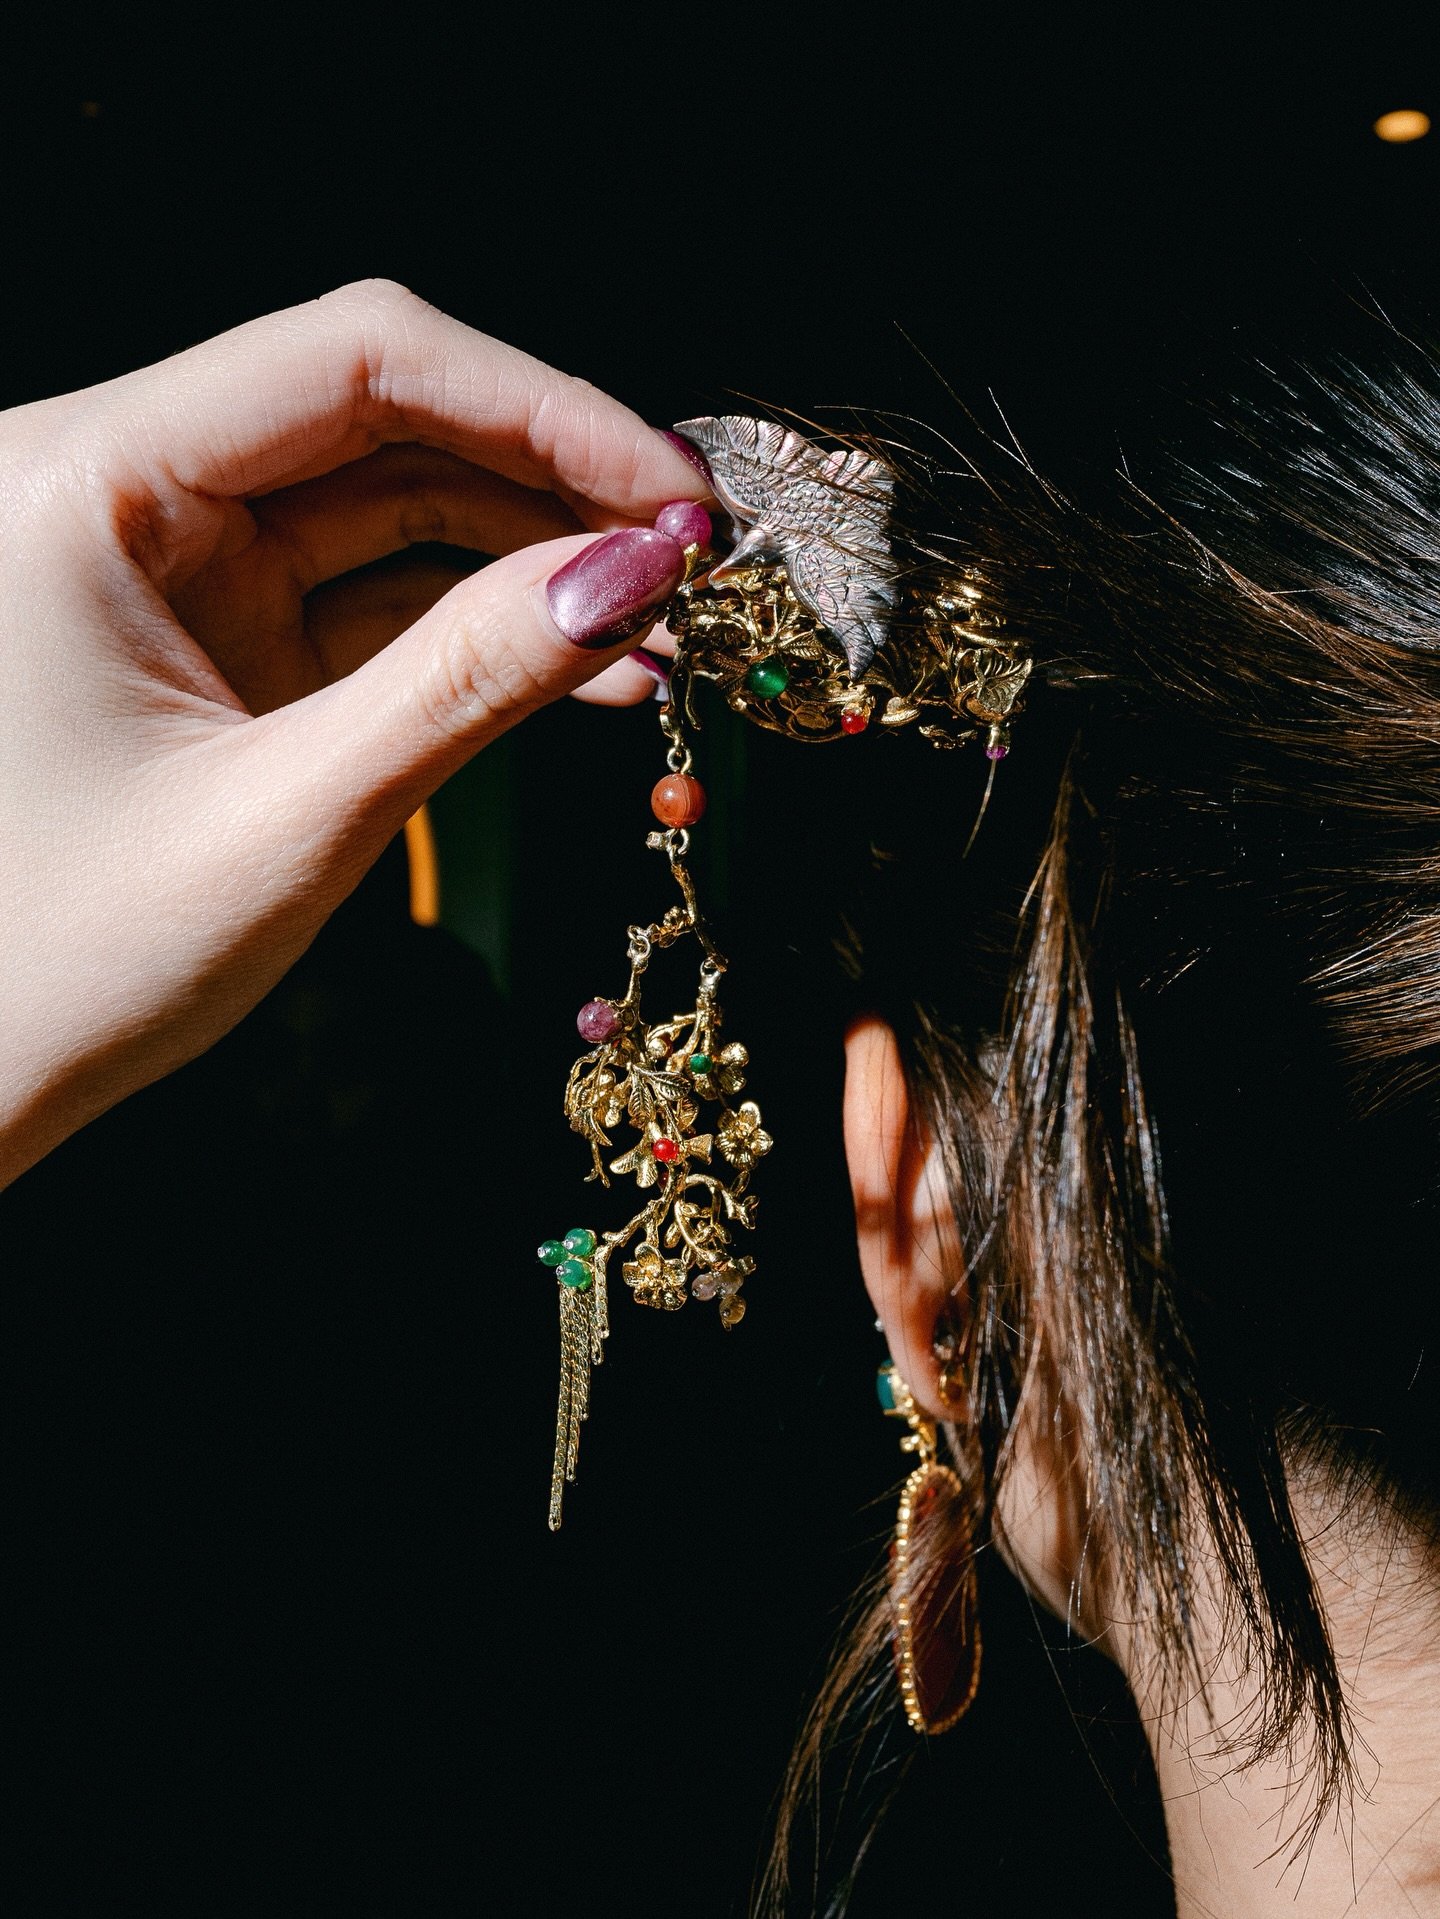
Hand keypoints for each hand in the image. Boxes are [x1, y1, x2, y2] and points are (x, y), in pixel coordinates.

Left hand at [0, 280, 706, 1184]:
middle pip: (383, 419)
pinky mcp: (212, 631)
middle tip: (691, 558)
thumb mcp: (296, 816)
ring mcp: (167, 562)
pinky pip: (371, 594)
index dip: (542, 409)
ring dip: (533, 561)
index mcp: (78, 484)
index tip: (674, 496)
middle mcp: (115, 488)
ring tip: (664, 629)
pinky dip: (478, 628)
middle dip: (552, 484)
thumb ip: (470, 678)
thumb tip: (635, 574)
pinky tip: (592, 672)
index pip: (351, 366)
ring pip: (392, 505)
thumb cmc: (72, 964)